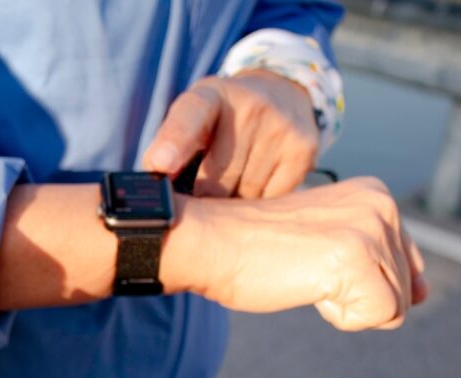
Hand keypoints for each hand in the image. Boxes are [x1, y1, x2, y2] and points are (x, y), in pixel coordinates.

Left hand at [144, 71, 318, 198]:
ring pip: (243, 195)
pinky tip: (256, 186)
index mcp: (210, 95)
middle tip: (201, 194)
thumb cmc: (224, 116)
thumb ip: (169, 147)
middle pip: (215, 179)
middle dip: (203, 196)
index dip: (173, 143)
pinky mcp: (303, 150)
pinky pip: (271, 199)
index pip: (190, 116)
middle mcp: (250, 106)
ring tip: (231, 187)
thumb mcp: (193, 117)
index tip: (160, 167)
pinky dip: (259, 203)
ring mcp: (280, 127)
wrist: (284, 91)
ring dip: (231, 204)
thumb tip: (156, 187)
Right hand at [169, 177, 427, 330]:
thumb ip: (380, 260)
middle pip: (404, 291)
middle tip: (304, 268)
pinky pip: (377, 317)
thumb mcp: (327, 241)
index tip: (316, 262)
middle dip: (354, 297)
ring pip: (394, 307)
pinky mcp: (357, 257)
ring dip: (345, 307)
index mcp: (378, 195)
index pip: (406, 268)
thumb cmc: (257, 249)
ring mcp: (371, 228)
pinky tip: (307, 286)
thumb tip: (425, 296)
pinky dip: (339, 316)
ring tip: (304, 274)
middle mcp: (383, 204)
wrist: (210, 242)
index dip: (361, 283)